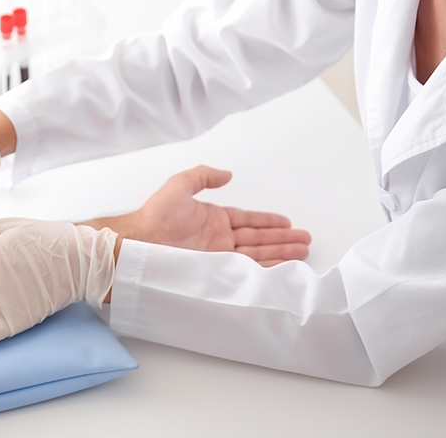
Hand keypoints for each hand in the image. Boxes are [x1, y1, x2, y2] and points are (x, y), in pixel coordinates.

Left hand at [99, 165, 309, 265]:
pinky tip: (282, 268)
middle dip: (282, 239)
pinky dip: (265, 269)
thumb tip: (228, 174)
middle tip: (306, 240)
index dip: (268, 221)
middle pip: (258, 238)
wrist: (139, 244)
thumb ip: (203, 176)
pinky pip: (245, 269)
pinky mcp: (215, 271)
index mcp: (213, 218)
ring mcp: (217, 256)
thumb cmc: (155, 214)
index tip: (288, 223)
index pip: (248, 220)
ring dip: (280, 253)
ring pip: (257, 254)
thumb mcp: (179, 186)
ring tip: (302, 252)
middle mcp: (218, 238)